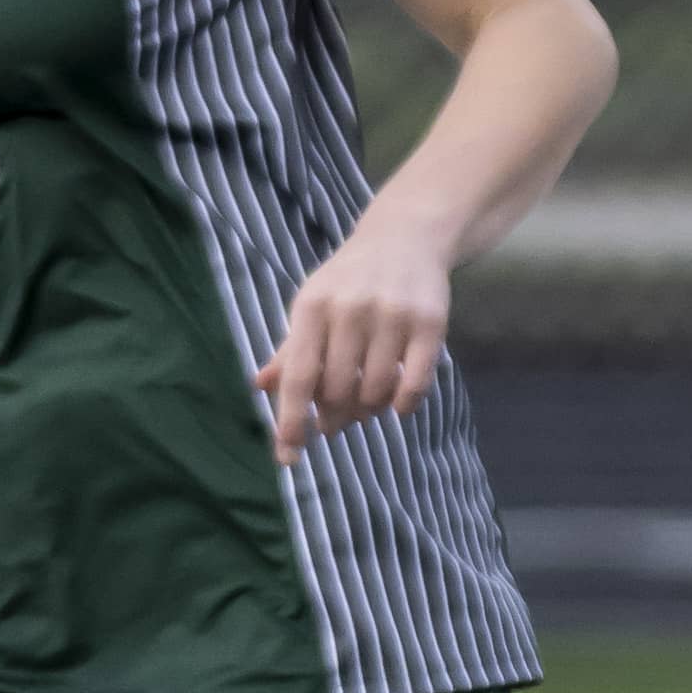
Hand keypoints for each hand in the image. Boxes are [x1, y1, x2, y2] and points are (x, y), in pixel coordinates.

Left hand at [257, 210, 455, 459]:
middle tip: (337, 421)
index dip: (291, 420)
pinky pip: (414, 385)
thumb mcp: (313, 305)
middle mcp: (351, 309)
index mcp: (312, 306)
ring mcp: (393, 316)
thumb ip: (290, 348)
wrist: (404, 237)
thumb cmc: (350, 279)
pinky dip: (404, 405)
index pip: (298, 375)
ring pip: (376, 392)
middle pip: (337, 390)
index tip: (289, 455)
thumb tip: (261, 386)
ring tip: (368, 403)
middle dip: (335, 416)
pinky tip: (398, 404)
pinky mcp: (430, 323)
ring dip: (370, 410)